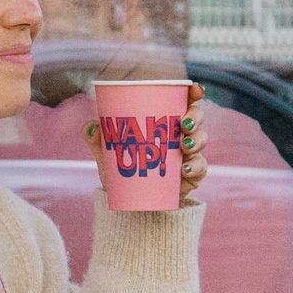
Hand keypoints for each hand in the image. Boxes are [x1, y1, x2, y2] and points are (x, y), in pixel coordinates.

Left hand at [84, 81, 207, 203]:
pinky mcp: (192, 176)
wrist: (131, 203)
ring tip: (185, 147)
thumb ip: (97, 138)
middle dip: (195, 117)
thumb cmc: (124, 169)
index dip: (194, 93)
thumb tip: (90, 127)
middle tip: (183, 124)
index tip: (195, 89)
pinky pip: (201, 169)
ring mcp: (189, 155)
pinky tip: (185, 169)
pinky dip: (196, 168)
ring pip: (201, 140)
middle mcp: (181, 134)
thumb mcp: (108, 153)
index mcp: (166, 121)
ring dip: (196, 141)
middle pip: (197, 118)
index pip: (185, 101)